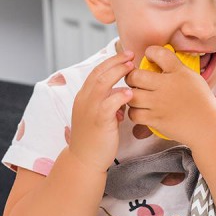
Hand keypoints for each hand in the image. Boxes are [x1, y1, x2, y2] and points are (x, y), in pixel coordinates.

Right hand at [68, 51, 133, 171]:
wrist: (85, 160)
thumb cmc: (95, 140)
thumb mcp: (100, 116)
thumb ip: (109, 103)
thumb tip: (122, 96)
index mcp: (83, 97)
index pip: (95, 72)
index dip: (110, 62)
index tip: (125, 56)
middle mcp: (84, 100)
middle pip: (99, 72)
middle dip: (115, 61)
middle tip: (131, 55)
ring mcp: (90, 110)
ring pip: (102, 83)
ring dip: (118, 73)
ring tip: (132, 68)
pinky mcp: (99, 121)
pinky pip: (109, 103)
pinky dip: (120, 96)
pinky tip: (130, 93)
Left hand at [124, 45, 215, 145]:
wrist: (208, 126)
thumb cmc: (201, 102)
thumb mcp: (193, 78)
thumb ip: (176, 68)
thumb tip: (159, 59)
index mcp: (178, 72)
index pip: (157, 52)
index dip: (150, 52)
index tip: (150, 58)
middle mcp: (167, 85)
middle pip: (135, 75)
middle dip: (131, 77)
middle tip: (135, 80)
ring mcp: (160, 103)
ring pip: (132, 95)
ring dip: (131, 95)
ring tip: (137, 97)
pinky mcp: (156, 119)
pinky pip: (134, 114)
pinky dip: (134, 113)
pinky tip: (140, 111)